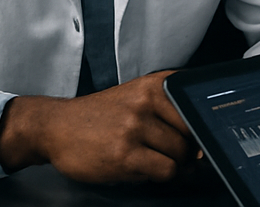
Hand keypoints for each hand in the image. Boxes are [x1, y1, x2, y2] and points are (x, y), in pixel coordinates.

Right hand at [0, 71, 195, 182]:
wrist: (56, 126)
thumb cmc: (99, 116)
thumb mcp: (134, 97)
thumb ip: (167, 110)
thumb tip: (201, 143)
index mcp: (153, 84)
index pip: (197, 104)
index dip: (204, 126)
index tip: (204, 137)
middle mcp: (146, 101)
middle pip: (192, 134)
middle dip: (186, 151)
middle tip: (172, 155)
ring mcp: (135, 127)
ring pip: (180, 155)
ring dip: (172, 165)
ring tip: (152, 160)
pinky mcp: (125, 154)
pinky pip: (165, 171)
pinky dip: (160, 176)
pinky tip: (143, 169)